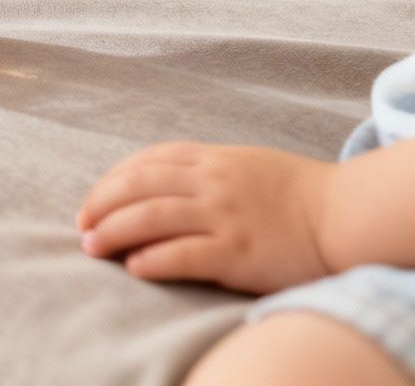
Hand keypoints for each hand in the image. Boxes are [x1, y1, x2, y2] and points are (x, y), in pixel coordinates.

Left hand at [77, 142, 333, 294]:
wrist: (345, 215)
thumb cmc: (296, 193)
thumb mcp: (245, 163)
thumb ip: (202, 168)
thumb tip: (155, 183)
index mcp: (213, 158)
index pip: (146, 161)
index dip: (112, 180)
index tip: (93, 202)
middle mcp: (213, 182)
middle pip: (138, 186)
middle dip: (101, 205)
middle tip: (81, 227)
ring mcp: (225, 216)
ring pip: (151, 217)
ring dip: (114, 232)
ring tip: (92, 247)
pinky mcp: (239, 252)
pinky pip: (185, 254)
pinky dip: (153, 259)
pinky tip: (135, 268)